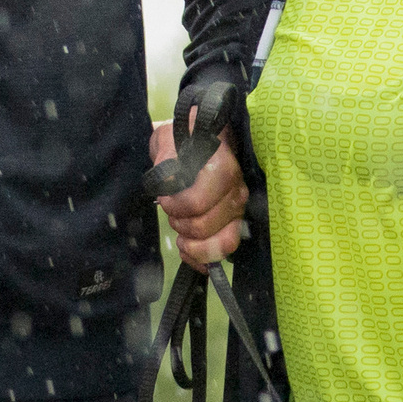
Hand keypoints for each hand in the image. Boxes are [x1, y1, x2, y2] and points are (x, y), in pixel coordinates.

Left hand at [151, 104, 248, 269]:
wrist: (197, 142)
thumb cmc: (181, 143)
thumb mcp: (168, 144)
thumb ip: (166, 163)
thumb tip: (169, 185)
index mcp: (223, 170)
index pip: (197, 204)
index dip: (175, 207)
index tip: (164, 199)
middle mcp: (236, 192)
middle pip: (204, 227)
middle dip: (180, 224)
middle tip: (172, 212)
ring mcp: (238, 211)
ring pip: (220, 245)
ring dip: (192, 244)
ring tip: (181, 231)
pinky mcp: (235, 225)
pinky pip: (224, 252)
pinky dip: (202, 259)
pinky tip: (187, 250)